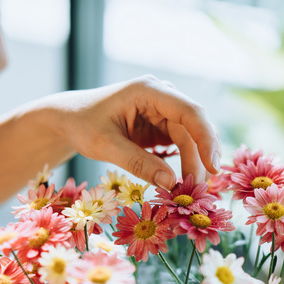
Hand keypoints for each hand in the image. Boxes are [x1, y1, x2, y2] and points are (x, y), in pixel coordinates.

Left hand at [49, 75, 219, 189]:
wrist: (69, 119)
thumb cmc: (83, 125)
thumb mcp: (106, 146)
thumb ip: (138, 163)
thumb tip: (172, 184)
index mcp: (149, 91)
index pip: (190, 112)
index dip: (206, 139)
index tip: (213, 168)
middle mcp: (163, 97)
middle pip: (194, 129)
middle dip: (199, 160)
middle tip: (196, 191)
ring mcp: (165, 111)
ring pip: (192, 139)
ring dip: (194, 165)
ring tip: (188, 191)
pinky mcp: (163, 126)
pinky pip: (184, 145)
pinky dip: (186, 164)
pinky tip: (184, 183)